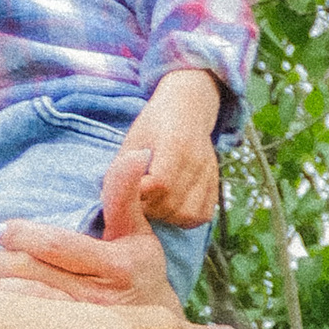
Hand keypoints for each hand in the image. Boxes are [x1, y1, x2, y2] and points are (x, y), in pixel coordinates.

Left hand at [0, 152, 239, 328]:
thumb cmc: (141, 272)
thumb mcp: (139, 232)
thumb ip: (126, 195)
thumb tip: (135, 155)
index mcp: (116, 266)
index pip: (60, 246)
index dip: (26, 236)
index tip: (0, 230)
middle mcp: (100, 299)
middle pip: (39, 276)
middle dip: (2, 266)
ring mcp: (86, 327)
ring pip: (34, 307)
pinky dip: (8, 319)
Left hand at [103, 68, 222, 230]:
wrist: (188, 109)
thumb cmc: (153, 125)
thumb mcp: (133, 140)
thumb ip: (123, 169)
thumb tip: (113, 201)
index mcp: (175, 144)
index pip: (160, 184)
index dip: (141, 195)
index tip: (131, 192)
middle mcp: (196, 160)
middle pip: (172, 204)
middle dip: (150, 209)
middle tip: (139, 201)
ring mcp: (209, 173)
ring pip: (188, 215)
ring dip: (167, 217)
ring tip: (155, 204)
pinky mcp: (215, 183)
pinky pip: (202, 215)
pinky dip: (186, 218)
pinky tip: (172, 207)